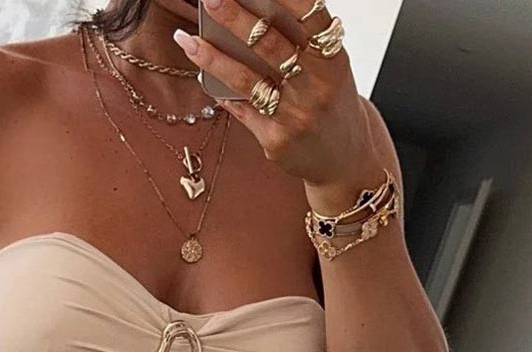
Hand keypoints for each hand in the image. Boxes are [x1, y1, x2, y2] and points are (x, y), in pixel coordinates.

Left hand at [173, 0, 376, 193]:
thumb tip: (255, 11)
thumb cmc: (330, 102)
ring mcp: (295, 114)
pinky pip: (242, 110)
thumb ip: (302, 41)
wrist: (345, 158)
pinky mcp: (276, 140)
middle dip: (235, 17)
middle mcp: (316, 85)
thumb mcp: (329, 66)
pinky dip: (221, 92)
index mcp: (332, 57)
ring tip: (187, 40)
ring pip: (246, 78)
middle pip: (269, 44)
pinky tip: (203, 77)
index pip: (308, 15)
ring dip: (212, 57)